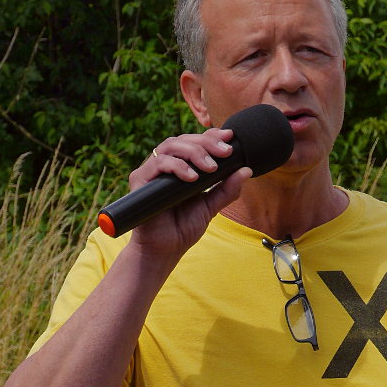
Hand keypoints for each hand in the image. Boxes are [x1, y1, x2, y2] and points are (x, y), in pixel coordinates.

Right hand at [126, 128, 251, 257]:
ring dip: (194, 152)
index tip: (231, 138)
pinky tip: (192, 178)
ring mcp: (151, 171)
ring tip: (211, 167)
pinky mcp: (140, 180)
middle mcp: (165, 165)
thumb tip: (246, 170)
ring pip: (170, 145)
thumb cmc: (183, 228)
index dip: (212, 136)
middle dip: (207, 143)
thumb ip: (227, 189)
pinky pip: (157, 164)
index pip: (195, 142)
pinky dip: (176, 166)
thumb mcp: (211, 207)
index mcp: (181, 166)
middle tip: (226, 153)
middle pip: (184, 139)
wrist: (165, 250)